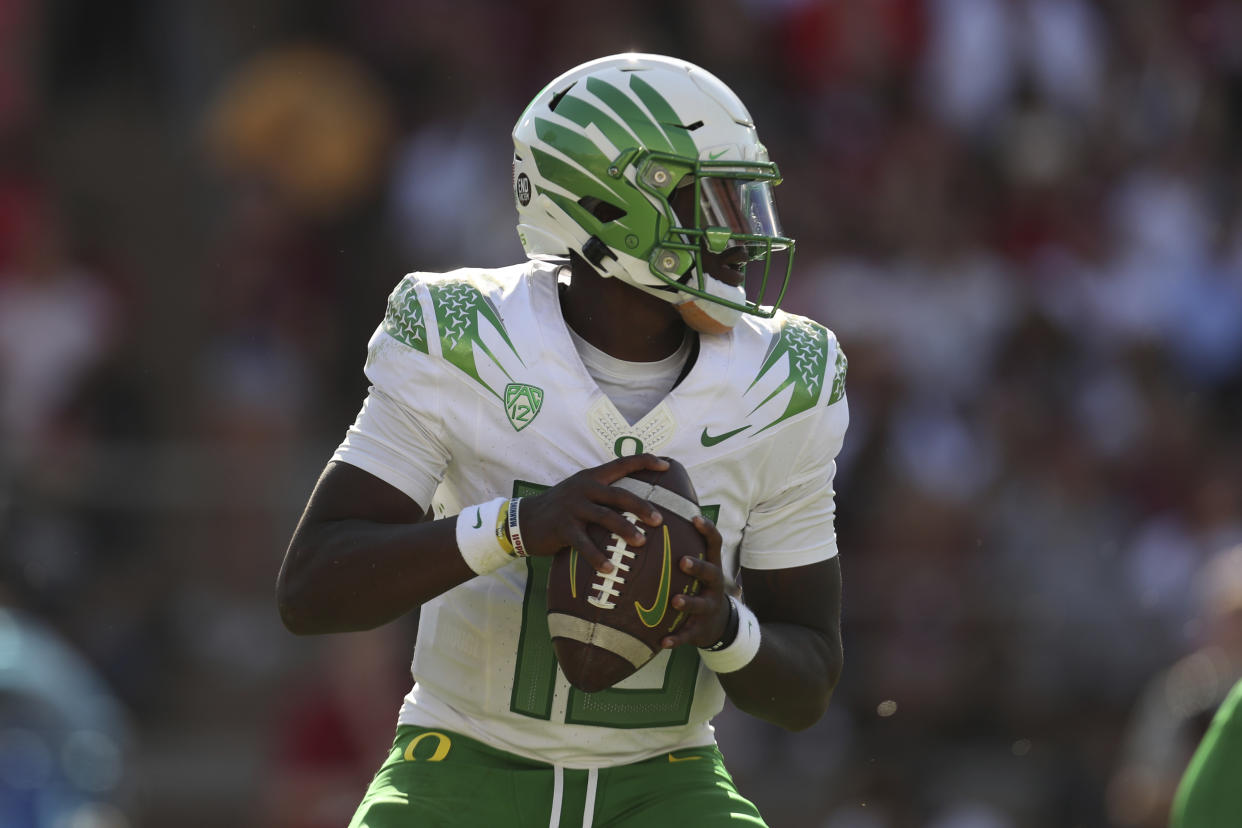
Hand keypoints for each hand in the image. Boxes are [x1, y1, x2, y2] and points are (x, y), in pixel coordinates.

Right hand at [517, 454, 667, 572]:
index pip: (621, 464)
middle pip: (618, 495)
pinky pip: (584, 544)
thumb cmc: (560, 509)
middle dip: (641, 506)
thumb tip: (636, 504)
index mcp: (591, 477)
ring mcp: (572, 507)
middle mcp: (583, 488)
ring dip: (625, 530)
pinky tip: (610, 568)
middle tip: (660, 520)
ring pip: (605, 517)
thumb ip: (603, 494)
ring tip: (642, 542)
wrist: (524, 519)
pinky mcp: (562, 527)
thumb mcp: (580, 493)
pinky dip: (597, 557)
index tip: (667, 466)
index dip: (644, 462)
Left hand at [661, 515, 730, 649]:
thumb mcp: (699, 569)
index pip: (714, 544)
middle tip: (683, 561)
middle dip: (698, 567)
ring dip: (688, 602)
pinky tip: (662, 642)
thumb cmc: (698, 587)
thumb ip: (682, 549)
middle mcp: (713, 586)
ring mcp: (708, 608)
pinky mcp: (700, 629)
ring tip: (675, 601)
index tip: (695, 518)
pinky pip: (687, 635)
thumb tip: (654, 519)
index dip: (708, 531)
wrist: (718, 625)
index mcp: (711, 567)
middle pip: (711, 573)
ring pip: (700, 604)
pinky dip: (675, 639)